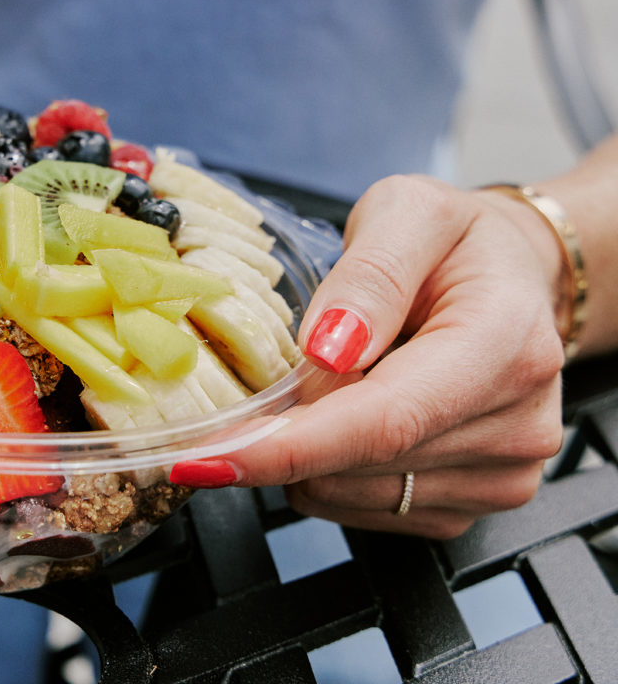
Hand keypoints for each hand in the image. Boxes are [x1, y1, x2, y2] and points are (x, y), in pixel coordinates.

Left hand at [172, 175, 566, 538]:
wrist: (515, 279)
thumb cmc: (460, 244)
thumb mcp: (410, 213)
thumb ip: (369, 274)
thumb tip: (326, 349)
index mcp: (504, 347)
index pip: (384, 421)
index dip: (288, 447)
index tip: (206, 456)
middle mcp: (516, 426)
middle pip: (355, 464)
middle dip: (283, 431)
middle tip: (274, 375)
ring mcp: (500, 477)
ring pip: (347, 495)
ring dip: (307, 450)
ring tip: (333, 382)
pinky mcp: (470, 506)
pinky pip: (362, 510)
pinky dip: (330, 470)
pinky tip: (350, 416)